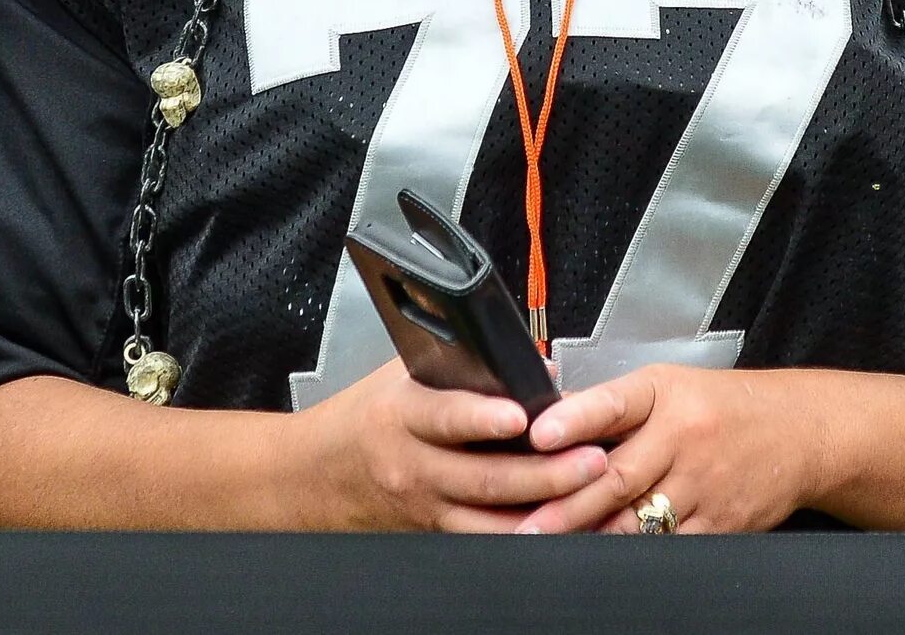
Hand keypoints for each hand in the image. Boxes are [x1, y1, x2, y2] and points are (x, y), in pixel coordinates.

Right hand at [294, 357, 608, 531]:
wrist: (312, 478)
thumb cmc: (364, 418)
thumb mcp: (401, 375)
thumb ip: (465, 369)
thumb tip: (537, 364)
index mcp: (404, 416)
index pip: (446, 417)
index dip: (483, 418)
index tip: (521, 415)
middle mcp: (414, 468)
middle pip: (484, 479)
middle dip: (545, 472)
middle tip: (592, 459)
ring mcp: (425, 508)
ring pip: (490, 521)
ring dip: (545, 510)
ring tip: (589, 493)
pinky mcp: (433, 534)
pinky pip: (484, 540)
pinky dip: (526, 534)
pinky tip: (563, 525)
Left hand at [517, 364, 812, 534]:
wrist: (799, 431)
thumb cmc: (723, 407)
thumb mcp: (669, 387)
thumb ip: (612, 407)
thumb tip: (548, 421)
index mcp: (666, 394)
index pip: (615, 403)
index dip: (576, 418)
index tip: (540, 434)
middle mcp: (684, 437)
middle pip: (618, 477)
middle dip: (567, 507)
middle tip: (525, 527)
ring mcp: (704, 485)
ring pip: (639, 522)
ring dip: (594, 539)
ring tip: (551, 552)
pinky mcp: (720, 524)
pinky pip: (669, 548)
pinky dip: (635, 557)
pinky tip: (607, 563)